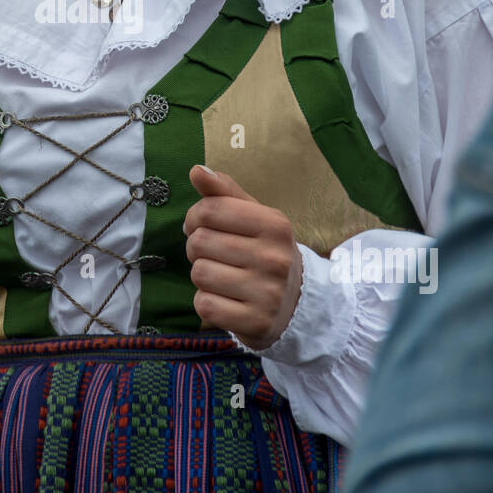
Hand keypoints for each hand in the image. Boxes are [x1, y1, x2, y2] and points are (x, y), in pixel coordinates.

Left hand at [183, 164, 302, 348]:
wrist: (298, 304)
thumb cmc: (265, 252)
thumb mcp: (253, 217)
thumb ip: (224, 193)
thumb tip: (196, 170)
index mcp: (275, 224)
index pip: (210, 209)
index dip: (194, 217)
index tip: (201, 226)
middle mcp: (275, 257)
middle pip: (199, 242)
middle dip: (197, 248)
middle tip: (216, 255)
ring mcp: (268, 293)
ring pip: (200, 274)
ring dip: (202, 276)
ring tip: (222, 277)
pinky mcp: (256, 322)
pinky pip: (205, 305)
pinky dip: (207, 303)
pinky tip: (225, 299)